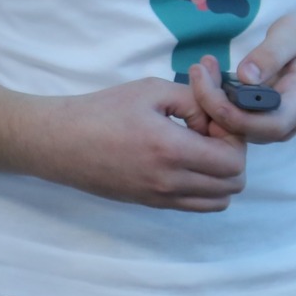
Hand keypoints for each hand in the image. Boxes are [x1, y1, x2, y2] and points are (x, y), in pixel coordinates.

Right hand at [32, 79, 246, 210]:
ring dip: (220, 174)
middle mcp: (170, 182)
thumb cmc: (102, 111)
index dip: (233, 136)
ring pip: (220, 200)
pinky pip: (196, 204)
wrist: (62, 142)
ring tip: (198, 147)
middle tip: (209, 130)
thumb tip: (216, 112)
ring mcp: (161, 198)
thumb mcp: (150, 90)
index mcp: (171, 150)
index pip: (232, 160)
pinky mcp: (152, 204)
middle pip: (233, 183)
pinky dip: (204, 186)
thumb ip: (193, 98)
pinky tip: (184, 160)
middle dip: (231, 153)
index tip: (212, 117)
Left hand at [189, 15, 295, 143]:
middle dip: (215, 107)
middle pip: (248, 131)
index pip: (271, 125)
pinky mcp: (262, 120)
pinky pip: (236, 122)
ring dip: (212, 105)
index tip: (210, 86)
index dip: (237, 116)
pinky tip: (208, 78)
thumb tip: (245, 76)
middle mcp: (290, 121)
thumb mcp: (294, 32)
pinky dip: (216, 103)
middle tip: (197, 71)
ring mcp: (276, 125)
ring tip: (200, 70)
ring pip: (238, 130)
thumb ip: (271, 53)